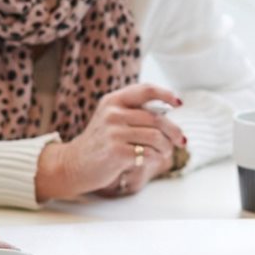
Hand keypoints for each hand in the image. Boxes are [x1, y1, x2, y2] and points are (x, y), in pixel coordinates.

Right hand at [36, 83, 185, 200]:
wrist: (73, 164)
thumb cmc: (100, 143)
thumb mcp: (111, 119)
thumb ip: (134, 112)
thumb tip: (170, 114)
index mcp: (113, 101)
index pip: (146, 90)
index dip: (166, 95)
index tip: (179, 104)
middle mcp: (113, 113)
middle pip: (156, 119)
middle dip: (174, 132)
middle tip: (181, 141)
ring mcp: (114, 133)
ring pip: (156, 137)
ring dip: (166, 148)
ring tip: (166, 153)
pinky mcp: (116, 152)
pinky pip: (148, 154)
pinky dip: (156, 159)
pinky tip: (152, 161)